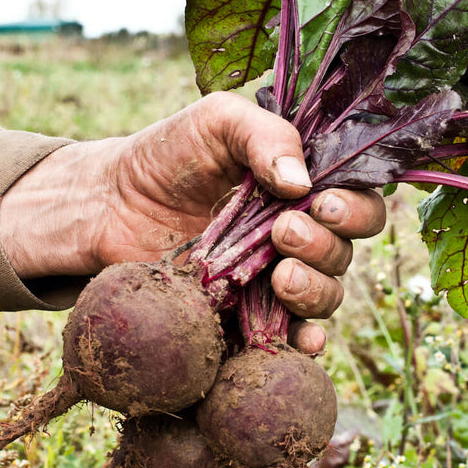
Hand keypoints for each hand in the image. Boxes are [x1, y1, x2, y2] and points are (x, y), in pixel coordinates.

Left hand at [0, 92, 385, 350]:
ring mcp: (273, 282)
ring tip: (279, 274)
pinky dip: (304, 345)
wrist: (109, 206)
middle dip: (325, 245)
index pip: (358, 204)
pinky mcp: (245, 318)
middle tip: (284, 231)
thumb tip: (302, 182)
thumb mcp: (216, 122)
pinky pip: (289, 339)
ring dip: (315, 289)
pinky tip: (302, 340)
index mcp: (302, 190)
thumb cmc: (167, 156)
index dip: (355, 208)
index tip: (321, 201)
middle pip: (344, 253)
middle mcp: (297, 238)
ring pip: (325, 297)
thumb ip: (264, 136)